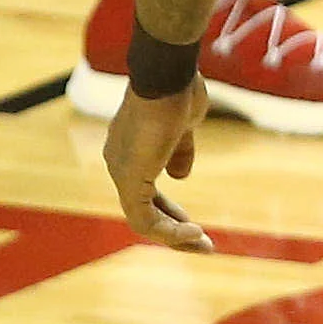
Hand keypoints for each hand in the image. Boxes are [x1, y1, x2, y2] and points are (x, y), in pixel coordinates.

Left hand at [103, 80, 214, 254]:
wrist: (168, 78)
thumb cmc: (178, 92)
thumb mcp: (184, 127)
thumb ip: (180, 152)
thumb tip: (179, 176)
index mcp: (131, 153)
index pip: (147, 193)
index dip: (171, 212)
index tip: (195, 225)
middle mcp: (119, 165)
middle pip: (143, 211)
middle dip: (174, 231)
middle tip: (203, 245)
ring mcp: (122, 172)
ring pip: (143, 220)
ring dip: (174, 237)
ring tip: (203, 245)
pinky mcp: (130, 179)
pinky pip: (144, 218)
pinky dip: (169, 231)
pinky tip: (194, 231)